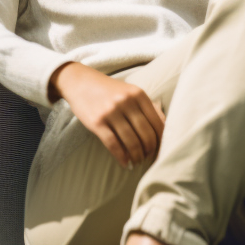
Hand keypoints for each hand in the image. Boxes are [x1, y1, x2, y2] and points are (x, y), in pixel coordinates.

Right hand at [49, 62, 164, 166]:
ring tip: (137, 162)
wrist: (79, 81)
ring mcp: (111, 111)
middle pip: (146, 134)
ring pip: (131, 142)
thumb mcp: (130, 91)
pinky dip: (122, 157)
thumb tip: (165, 127)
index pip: (157, 123)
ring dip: (137, 156)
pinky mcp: (97, 122)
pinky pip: (113, 144)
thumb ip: (147, 107)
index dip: (160, 141)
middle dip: (149, 151)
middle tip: (148, 158)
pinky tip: (125, 163)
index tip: (159, 150)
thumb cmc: (108, 90)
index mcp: (138, 94)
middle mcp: (126, 101)